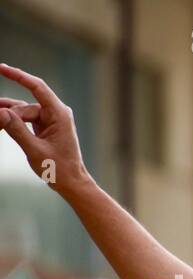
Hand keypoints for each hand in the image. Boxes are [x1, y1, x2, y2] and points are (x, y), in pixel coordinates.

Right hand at [0, 63, 90, 196]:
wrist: (72, 183)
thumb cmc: (59, 169)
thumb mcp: (35, 150)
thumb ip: (17, 131)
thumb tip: (1, 112)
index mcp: (59, 115)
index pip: (37, 87)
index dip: (19, 76)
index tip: (1, 68)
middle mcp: (56, 113)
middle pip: (23, 106)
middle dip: (7, 115)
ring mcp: (50, 119)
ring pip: (21, 112)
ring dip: (7, 118)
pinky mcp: (44, 125)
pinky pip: (24, 119)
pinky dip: (12, 122)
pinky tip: (0, 121)